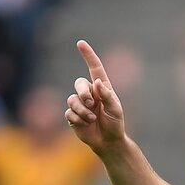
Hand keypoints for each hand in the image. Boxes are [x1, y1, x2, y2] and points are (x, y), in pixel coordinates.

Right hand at [65, 40, 126, 155]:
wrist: (108, 141)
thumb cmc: (115, 123)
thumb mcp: (116, 110)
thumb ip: (107, 96)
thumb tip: (97, 82)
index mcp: (101, 88)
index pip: (94, 68)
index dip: (88, 55)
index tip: (81, 43)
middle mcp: (89, 93)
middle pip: (79, 83)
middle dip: (84, 93)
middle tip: (92, 104)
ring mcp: (80, 104)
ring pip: (72, 99)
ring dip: (83, 110)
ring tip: (92, 118)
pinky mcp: (72, 115)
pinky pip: (69, 112)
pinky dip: (78, 119)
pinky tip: (86, 124)